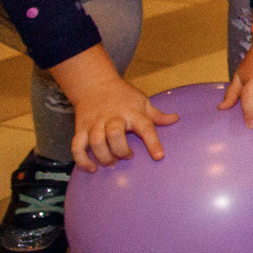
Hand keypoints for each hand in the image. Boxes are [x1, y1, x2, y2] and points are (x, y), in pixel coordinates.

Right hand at [63, 65, 177, 169]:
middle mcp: (113, 118)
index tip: (159, 156)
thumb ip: (157, 114)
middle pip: (115, 135)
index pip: (145, 128)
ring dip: (104, 156)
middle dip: (121, 150)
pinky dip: (82, 159)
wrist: (94, 84)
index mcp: (132, 113)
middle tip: (128, 156)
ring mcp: (95, 124)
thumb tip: (175, 119)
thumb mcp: (142, 101)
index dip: (153, 142)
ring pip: (96, 142)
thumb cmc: (122, 96)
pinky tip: (92, 168)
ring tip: (112, 162)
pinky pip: (77, 146)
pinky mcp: (80, 129)